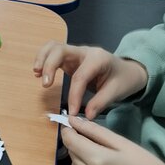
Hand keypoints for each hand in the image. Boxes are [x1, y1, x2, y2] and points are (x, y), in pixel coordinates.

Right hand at [33, 42, 147, 117]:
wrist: (128, 70)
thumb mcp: (116, 92)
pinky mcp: (70, 58)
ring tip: (36, 74)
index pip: (80, 76)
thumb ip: (100, 103)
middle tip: (45, 85)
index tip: (71, 112)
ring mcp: (76, 53)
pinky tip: (38, 73)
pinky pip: (53, 53)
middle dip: (49, 66)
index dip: (73, 95)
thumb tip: (85, 117)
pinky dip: (44, 60)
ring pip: (53, 47)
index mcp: (98, 59)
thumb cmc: (123, 80)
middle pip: (60, 50)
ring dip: (42, 59)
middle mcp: (84, 52)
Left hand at [62, 117, 164, 164]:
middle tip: (96, 142)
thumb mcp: (123, 143)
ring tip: (103, 158)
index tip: (75, 125)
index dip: (69, 130)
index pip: (69, 140)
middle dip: (78, 144)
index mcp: (97, 160)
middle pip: (71, 153)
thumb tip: (73, 121)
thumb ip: (95, 131)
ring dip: (82, 159)